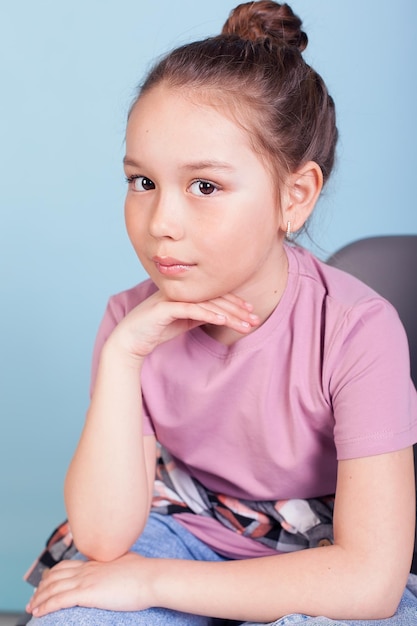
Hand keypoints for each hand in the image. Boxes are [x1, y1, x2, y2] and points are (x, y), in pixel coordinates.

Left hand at [26, 553, 153, 616]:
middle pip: (55, 575)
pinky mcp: (88, 592)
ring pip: (53, 587)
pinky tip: (39, 612)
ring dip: (39, 598)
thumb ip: (116, 563)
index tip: (46, 583)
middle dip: (41, 587)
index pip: (66, 565)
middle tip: (34, 598)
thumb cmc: (144, 572)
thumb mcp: (126, 562)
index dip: (53, 574)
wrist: (150, 577)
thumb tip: (118, 564)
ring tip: (31, 608)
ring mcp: (86, 579)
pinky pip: (59, 599)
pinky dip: (46, 605)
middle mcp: (87, 568)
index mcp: (96, 562)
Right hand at [108, 291, 259, 358]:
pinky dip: (209, 315)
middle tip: (255, 319)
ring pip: (207, 303)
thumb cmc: (155, 330)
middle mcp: (180, 290)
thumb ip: (198, 315)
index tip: (251, 311)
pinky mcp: (164, 308)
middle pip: (215, 297)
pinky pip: (192, 310)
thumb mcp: (183, 321)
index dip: (235, 302)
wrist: (129, 340)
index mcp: (184, 291)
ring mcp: (171, 297)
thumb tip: (220, 315)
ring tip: (246, 323)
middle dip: (238, 309)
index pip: (215, 294)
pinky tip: (224, 321)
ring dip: (229, 314)